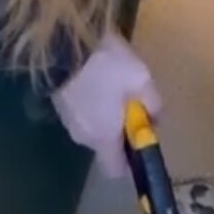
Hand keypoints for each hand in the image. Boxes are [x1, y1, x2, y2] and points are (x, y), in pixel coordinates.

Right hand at [51, 32, 161, 178]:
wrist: (65, 43)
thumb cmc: (107, 65)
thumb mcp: (141, 80)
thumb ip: (153, 105)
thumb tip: (155, 118)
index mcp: (104, 138)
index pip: (115, 170)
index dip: (129, 162)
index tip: (139, 141)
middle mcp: (84, 137)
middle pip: (105, 146)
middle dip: (119, 130)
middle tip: (130, 103)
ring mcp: (68, 122)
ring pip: (92, 128)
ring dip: (104, 115)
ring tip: (112, 85)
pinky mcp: (58, 105)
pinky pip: (80, 113)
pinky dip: (90, 104)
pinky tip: (96, 80)